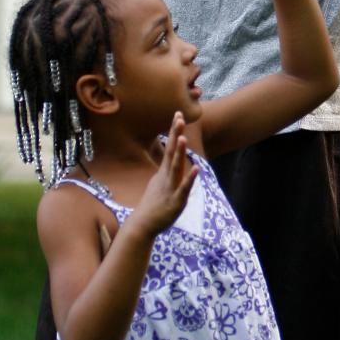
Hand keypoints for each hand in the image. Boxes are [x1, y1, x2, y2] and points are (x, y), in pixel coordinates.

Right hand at [130, 115, 197, 236]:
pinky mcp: (176, 201)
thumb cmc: (152, 204)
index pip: (169, 147)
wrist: (143, 225)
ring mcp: (170, 188)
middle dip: (176, 134)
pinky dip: (190, 178)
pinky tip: (196, 168)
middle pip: (171, 152)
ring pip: (175, 167)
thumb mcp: (159, 183)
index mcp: (163, 172)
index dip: (174, 131)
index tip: (178, 114)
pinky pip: (184, 188)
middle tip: (179, 116)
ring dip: (179, 153)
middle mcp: (166, 176)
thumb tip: (169, 162)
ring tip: (183, 137)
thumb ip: (165, 172)